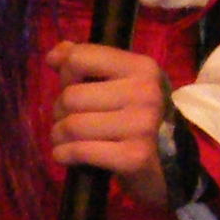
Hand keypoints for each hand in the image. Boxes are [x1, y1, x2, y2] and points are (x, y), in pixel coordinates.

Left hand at [47, 39, 173, 204]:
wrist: (165, 163)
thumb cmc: (133, 116)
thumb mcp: (117, 81)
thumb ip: (84, 61)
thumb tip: (53, 57)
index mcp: (142, 67)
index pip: (79, 58)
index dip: (66, 74)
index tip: (73, 86)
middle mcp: (146, 92)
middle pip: (71, 95)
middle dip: (60, 111)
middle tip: (68, 120)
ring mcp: (142, 125)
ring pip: (72, 125)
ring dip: (59, 135)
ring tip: (66, 138)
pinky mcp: (134, 156)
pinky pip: (80, 150)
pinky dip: (64, 154)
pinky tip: (66, 155)